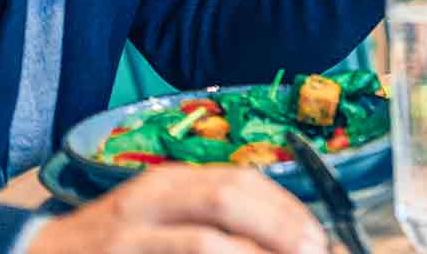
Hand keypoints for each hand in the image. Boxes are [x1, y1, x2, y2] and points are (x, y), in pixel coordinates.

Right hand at [27, 164, 326, 253]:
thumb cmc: (110, 245)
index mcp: (165, 184)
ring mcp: (128, 244)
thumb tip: (284, 235)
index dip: (284, 208)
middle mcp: (147, 205)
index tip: (316, 236)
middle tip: (310, 252)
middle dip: (276, 227)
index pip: (238, 180)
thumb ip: (207, 217)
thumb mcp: (156, 217)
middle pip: (225, 200)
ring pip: (201, 245)